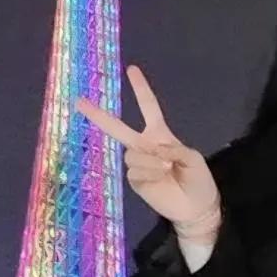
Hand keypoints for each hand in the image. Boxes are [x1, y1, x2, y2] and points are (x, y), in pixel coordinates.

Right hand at [75, 64, 219, 227]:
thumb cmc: (198, 178)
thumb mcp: (193, 158)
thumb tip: (153, 150)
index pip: (149, 106)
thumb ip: (174, 149)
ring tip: (168, 169)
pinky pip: (134, 170)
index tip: (131, 69)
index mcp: (160, 134)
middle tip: (78, 101)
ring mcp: (137, 163)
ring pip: (132, 153)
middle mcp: (144, 145)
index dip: (140, 88)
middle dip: (97, 114)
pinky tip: (161, 178)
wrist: (196, 207)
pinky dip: (149, 172)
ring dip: (151, 160)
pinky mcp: (135, 180)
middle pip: (118, 127)